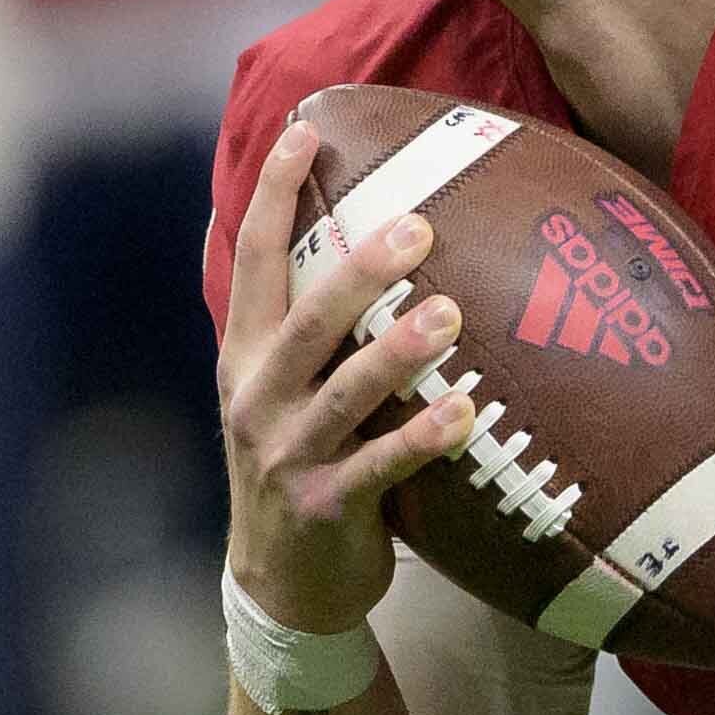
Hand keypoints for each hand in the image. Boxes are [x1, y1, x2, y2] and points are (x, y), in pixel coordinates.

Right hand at [216, 117, 475, 649]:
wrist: (280, 583)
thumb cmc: (302, 465)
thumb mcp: (288, 390)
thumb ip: (318, 329)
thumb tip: (376, 243)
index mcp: (248, 354)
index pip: (254, 258)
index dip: (273, 193)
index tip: (306, 131)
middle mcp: (259, 394)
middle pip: (307, 317)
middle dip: (357, 268)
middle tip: (417, 224)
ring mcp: (289, 451)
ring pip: (346, 390)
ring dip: (396, 350)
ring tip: (448, 314)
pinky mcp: (326, 504)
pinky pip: (382, 466)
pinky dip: (423, 439)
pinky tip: (466, 414)